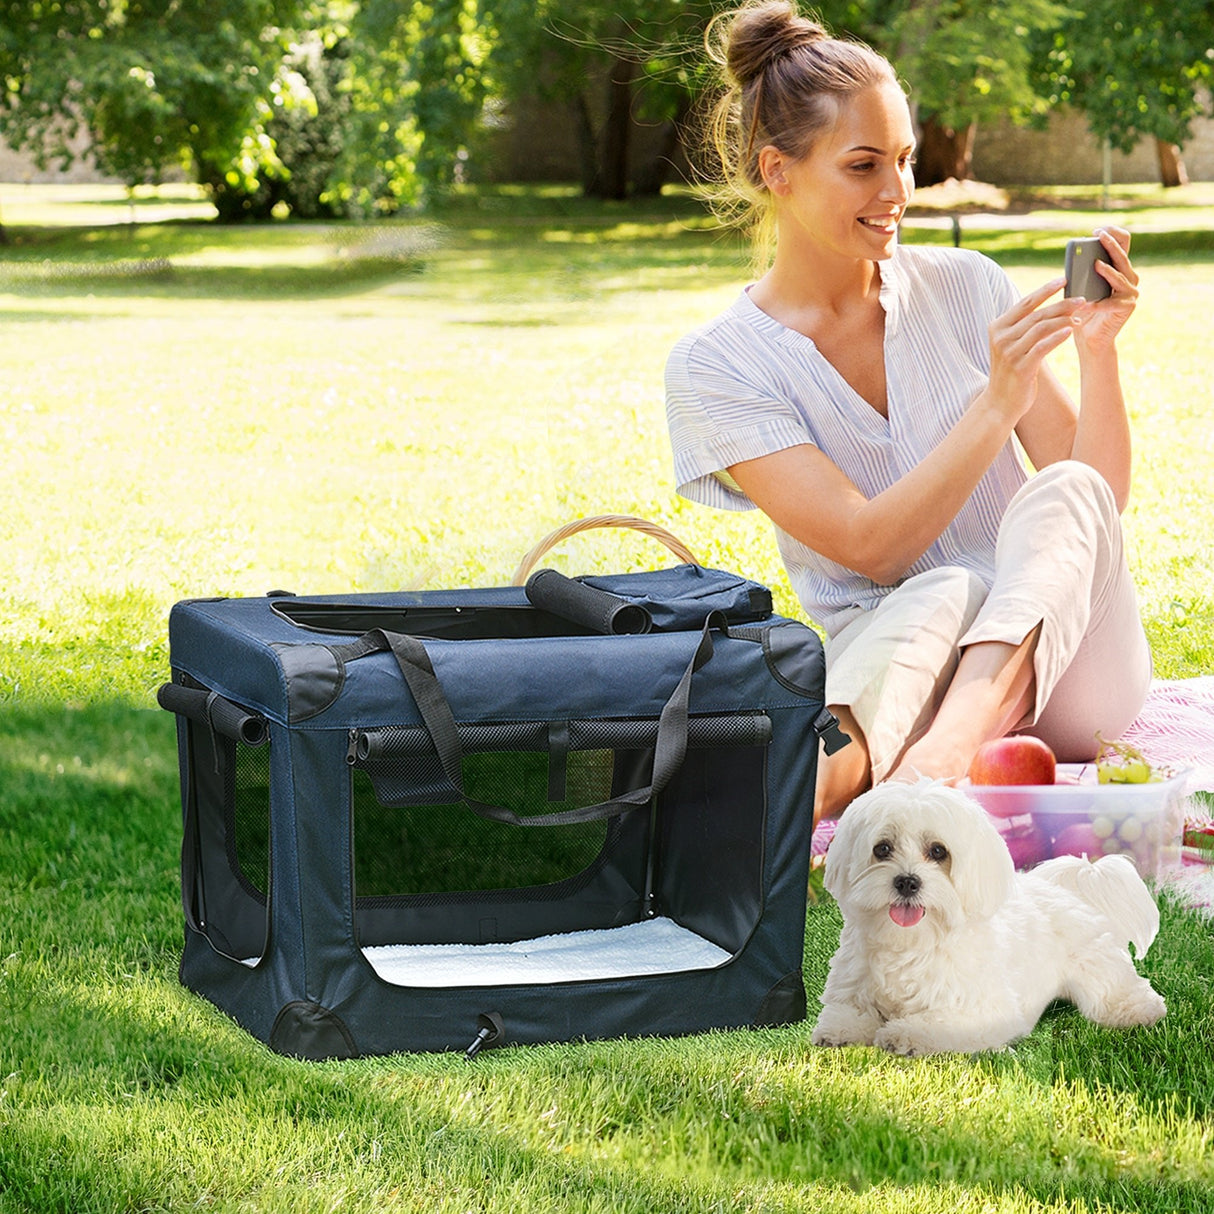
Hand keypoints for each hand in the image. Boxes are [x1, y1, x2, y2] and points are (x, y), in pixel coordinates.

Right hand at [980, 277, 1084, 425]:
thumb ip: (1023, 327)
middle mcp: (1001, 338)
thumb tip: (1048, 307)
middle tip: (1082, 299)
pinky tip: (1071, 331)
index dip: (1045, 290)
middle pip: (1036, 314)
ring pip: (1041, 328)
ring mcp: (1009, 353)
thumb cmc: (1010, 372)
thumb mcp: (1012, 346)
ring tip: (1081, 316)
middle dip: (1062, 304)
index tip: (1065, 279)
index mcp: (997, 327)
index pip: (1025, 303)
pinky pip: (1043, 347)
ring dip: (1064, 320)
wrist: (1000, 403)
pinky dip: (1058, 337)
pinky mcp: (1020, 367)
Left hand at [1073, 226, 1137, 353]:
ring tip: (1095, 264)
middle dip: (1110, 244)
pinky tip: (1086, 303)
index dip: (1113, 234)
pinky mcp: (1127, 307)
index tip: (1098, 230)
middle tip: (1099, 235)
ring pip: (1120, 276)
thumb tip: (1075, 256)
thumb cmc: (1083, 309)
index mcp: (1119, 268)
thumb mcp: (1081, 286)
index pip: (1123, 244)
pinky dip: (1098, 303)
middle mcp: (1129, 277)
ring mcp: (1131, 292)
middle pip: (1122, 256)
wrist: (1089, 337)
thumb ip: (1082, 272)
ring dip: (1107, 270)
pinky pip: (1112, 302)